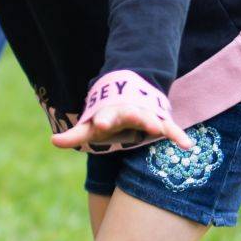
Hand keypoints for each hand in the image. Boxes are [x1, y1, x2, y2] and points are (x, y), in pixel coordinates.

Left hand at [50, 104, 193, 151]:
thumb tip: (53, 141)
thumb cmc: (107, 117)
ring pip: (151, 118)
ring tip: (159, 129)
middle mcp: (128, 112)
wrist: (129, 94)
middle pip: (131, 114)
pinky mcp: (160, 121)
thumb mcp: (90, 126)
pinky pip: (171, 129)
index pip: (105, 117)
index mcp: (110, 114)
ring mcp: (145, 115)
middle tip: (140, 121)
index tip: (101, 124)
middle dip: (135, 117)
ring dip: (154, 122)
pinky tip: (188, 146)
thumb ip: (74, 135)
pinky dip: (178, 136)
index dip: (103, 120)